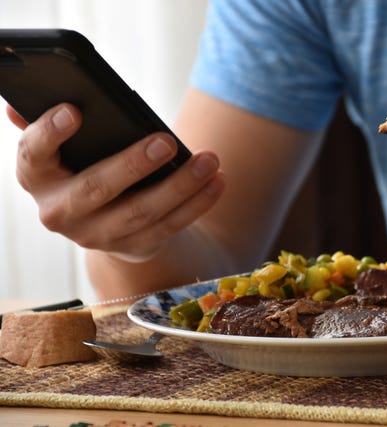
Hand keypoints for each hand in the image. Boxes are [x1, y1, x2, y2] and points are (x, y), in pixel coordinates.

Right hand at [7, 102, 224, 262]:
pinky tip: (218, 181)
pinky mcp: (135, 247)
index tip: (74, 111)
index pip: (33, 155)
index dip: (49, 134)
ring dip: (181, 185)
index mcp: (38, 178)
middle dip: (133, 165)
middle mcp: (62, 213)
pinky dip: (198, 204)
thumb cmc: (84, 167)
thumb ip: (44, 127)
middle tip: (166, 141)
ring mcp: (99, 236)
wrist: (105, 221)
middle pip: (97, 189)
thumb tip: (17, 104)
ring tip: (210, 160)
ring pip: (143, 212)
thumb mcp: (62, 149)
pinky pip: (171, 226)